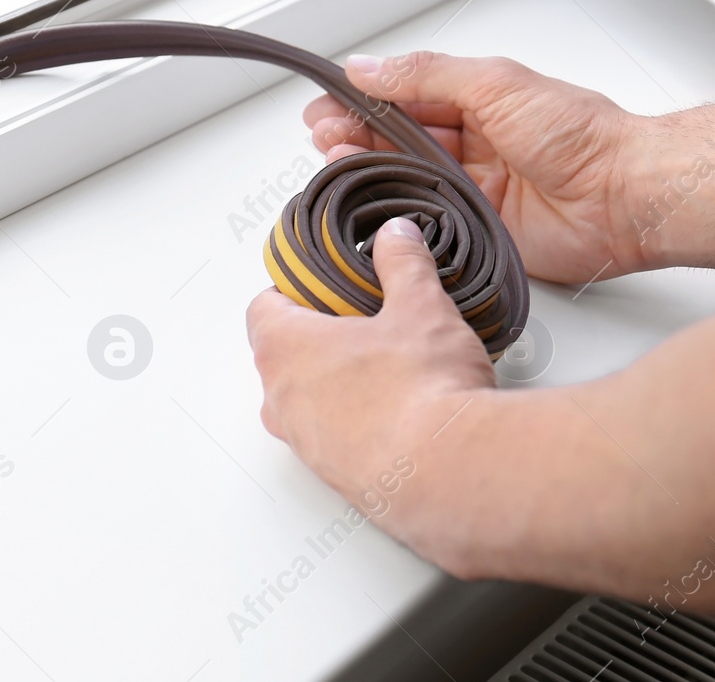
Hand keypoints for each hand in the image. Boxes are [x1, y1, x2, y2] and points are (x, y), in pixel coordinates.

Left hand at [246, 217, 492, 535]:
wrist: (451, 472)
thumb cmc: (423, 390)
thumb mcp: (421, 306)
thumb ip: (403, 264)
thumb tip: (396, 236)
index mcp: (287, 348)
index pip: (263, 308)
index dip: (292, 292)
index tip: (322, 285)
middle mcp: (282, 401)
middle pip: (282, 357)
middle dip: (318, 339)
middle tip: (364, 325)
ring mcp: (306, 445)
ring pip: (305, 404)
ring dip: (335, 387)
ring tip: (388, 371)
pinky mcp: (335, 479)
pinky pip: (333, 442)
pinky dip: (356, 426)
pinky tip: (401, 415)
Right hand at [305, 51, 647, 282]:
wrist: (624, 193)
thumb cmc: (580, 133)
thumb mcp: (494, 83)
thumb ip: (427, 74)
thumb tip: (370, 66)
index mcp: (477, 101)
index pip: (405, 97)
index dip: (363, 100)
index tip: (325, 103)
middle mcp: (473, 145)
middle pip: (398, 141)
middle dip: (356, 136)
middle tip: (323, 136)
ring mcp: (474, 190)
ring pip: (407, 181)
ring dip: (370, 173)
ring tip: (338, 163)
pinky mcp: (479, 232)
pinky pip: (429, 225)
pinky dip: (399, 218)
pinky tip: (373, 209)